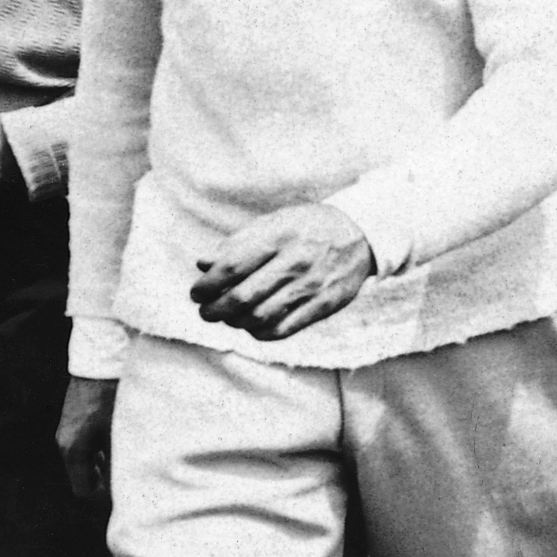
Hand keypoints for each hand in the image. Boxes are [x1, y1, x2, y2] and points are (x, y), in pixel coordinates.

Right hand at [56, 376, 116, 506]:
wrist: (101, 358)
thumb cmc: (112, 396)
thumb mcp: (119, 433)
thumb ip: (120, 464)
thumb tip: (126, 491)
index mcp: (72, 450)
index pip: (83, 491)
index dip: (103, 497)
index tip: (124, 492)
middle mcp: (64, 443)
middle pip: (83, 478)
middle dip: (105, 482)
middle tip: (129, 477)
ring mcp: (66, 431)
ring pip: (85, 462)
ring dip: (104, 466)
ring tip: (126, 457)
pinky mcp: (73, 420)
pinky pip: (85, 447)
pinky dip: (100, 450)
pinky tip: (118, 440)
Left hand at [189, 203, 375, 339]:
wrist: (359, 234)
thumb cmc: (306, 227)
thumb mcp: (274, 222)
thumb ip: (238, 243)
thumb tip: (202, 263)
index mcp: (278, 236)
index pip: (231, 267)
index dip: (207, 285)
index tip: (196, 293)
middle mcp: (294, 261)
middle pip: (243, 297)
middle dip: (215, 310)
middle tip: (206, 312)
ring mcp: (311, 286)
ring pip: (260, 317)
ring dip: (235, 323)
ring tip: (228, 318)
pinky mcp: (323, 306)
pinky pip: (283, 329)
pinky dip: (260, 333)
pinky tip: (252, 326)